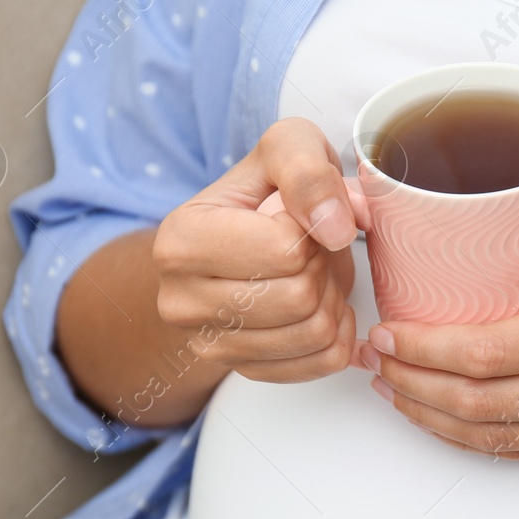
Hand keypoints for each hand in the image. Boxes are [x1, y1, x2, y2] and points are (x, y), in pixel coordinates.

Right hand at [152, 118, 360, 381]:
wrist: (239, 239)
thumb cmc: (264, 192)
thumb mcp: (286, 148)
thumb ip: (307, 171)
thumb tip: (334, 228)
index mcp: (179, 240)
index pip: (284, 250)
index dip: (311, 230)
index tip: (297, 218)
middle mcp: (180, 301)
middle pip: (300, 298)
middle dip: (324, 267)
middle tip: (312, 249)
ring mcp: (209, 344)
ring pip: (315, 334)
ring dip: (333, 298)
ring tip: (314, 272)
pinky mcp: (244, 370)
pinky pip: (323, 361)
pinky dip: (339, 331)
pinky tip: (322, 304)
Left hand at [359, 234, 518, 458]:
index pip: (493, 351)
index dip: (429, 347)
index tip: (387, 329)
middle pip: (480, 401)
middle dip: (414, 383)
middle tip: (371, 359)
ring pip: (496, 436)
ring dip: (434, 418)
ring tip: (391, 391)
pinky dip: (476, 442)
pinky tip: (448, 422)